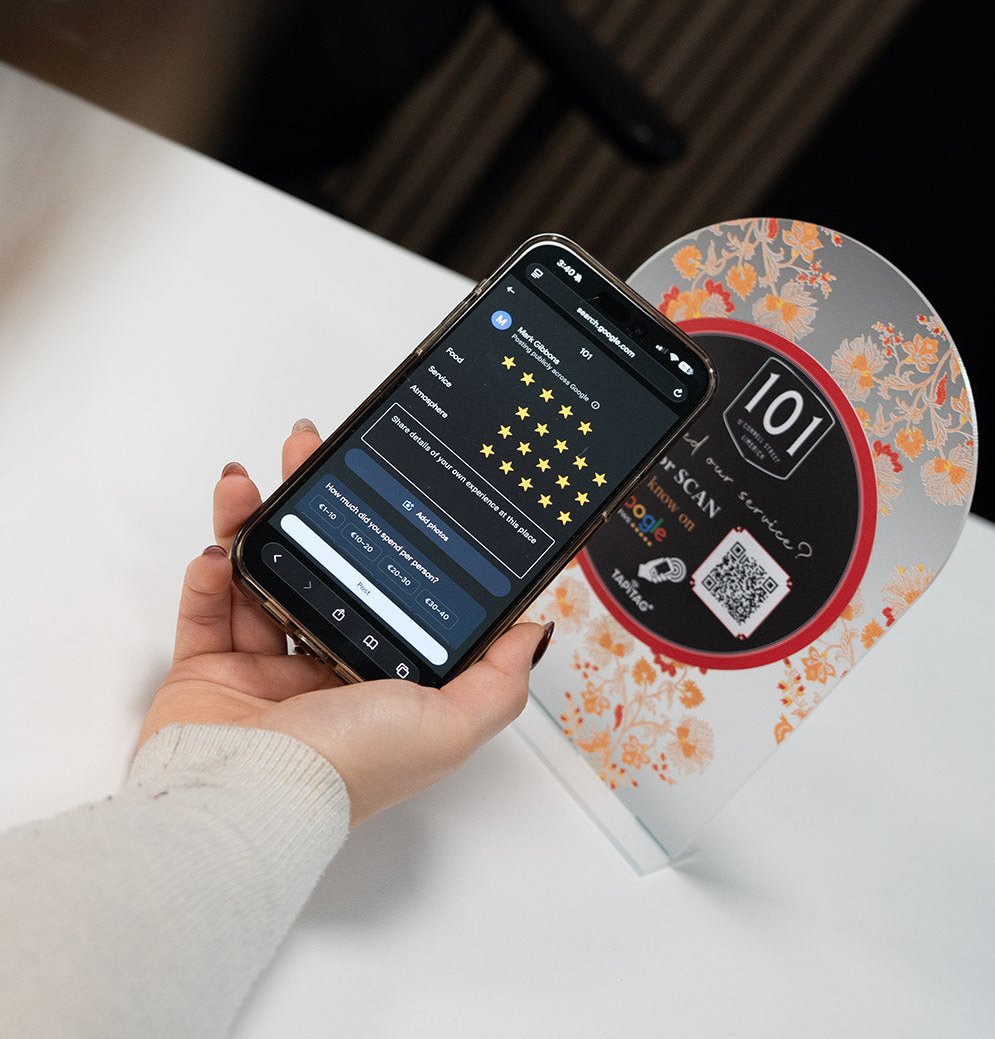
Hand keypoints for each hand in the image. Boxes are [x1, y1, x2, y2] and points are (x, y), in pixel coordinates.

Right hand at [139, 420, 549, 826]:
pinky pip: (205, 609)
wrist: (245, 800)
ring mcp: (262, 672)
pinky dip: (208, 574)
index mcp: (383, 679)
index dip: (384, 539)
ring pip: (261, 577)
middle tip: (308, 452)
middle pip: (322, 569)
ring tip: (247, 483)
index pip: (387, 591)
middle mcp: (326, 672)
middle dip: (313, 508)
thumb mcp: (450, 724)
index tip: (381, 487)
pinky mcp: (205, 672)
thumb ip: (498, 680)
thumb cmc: (349, 765)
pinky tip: (219, 551)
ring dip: (252, 522)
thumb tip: (533, 631)